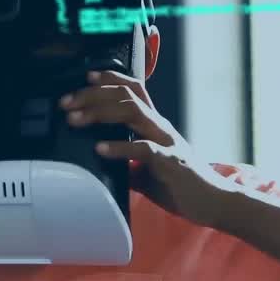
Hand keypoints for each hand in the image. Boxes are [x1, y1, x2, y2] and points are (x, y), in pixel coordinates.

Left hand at [59, 70, 235, 227]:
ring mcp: (165, 141)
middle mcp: (159, 126)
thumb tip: (97, 161)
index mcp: (154, 125)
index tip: (85, 78)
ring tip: (75, 120)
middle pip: (125, 95)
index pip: (134, 89)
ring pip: (132, 111)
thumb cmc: (179, 185)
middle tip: (65, 103)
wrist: (214, 202)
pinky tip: (99, 149)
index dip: (110, 78)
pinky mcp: (169, 162)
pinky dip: (119, 147)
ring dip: (99, 112)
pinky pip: (142, 149)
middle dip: (92, 95)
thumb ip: (125, 161)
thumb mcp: (145, 169)